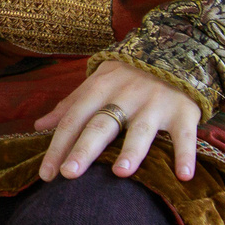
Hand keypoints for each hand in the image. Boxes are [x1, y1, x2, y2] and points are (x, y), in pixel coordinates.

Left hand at [35, 60, 200, 182]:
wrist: (174, 49)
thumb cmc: (128, 74)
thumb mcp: (96, 81)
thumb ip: (70, 105)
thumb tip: (38, 126)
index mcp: (99, 89)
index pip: (73, 119)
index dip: (58, 145)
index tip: (46, 174)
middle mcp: (125, 96)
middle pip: (101, 125)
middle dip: (84, 149)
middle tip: (68, 173)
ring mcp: (155, 104)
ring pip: (141, 130)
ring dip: (131, 151)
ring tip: (120, 173)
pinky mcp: (183, 112)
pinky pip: (185, 136)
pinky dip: (186, 155)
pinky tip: (183, 175)